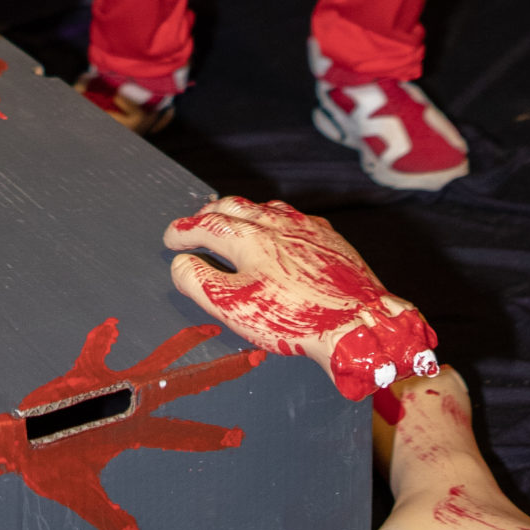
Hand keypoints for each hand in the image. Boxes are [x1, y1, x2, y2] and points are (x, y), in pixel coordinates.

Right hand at [163, 196, 437, 401]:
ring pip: (264, 209)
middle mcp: (275, 224)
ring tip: (234, 223)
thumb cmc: (295, 317)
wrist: (357, 322)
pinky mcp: (328, 238)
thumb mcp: (235, 307)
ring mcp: (305, 228)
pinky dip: (274, 221)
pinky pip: (294, 219)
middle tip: (197, 223)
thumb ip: (200, 283)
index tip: (171, 239)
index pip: (206, 226)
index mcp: (249, 239)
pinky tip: (279, 234)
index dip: (183, 231)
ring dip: (242, 213)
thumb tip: (181, 264)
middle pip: (234, 207)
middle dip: (209, 213)